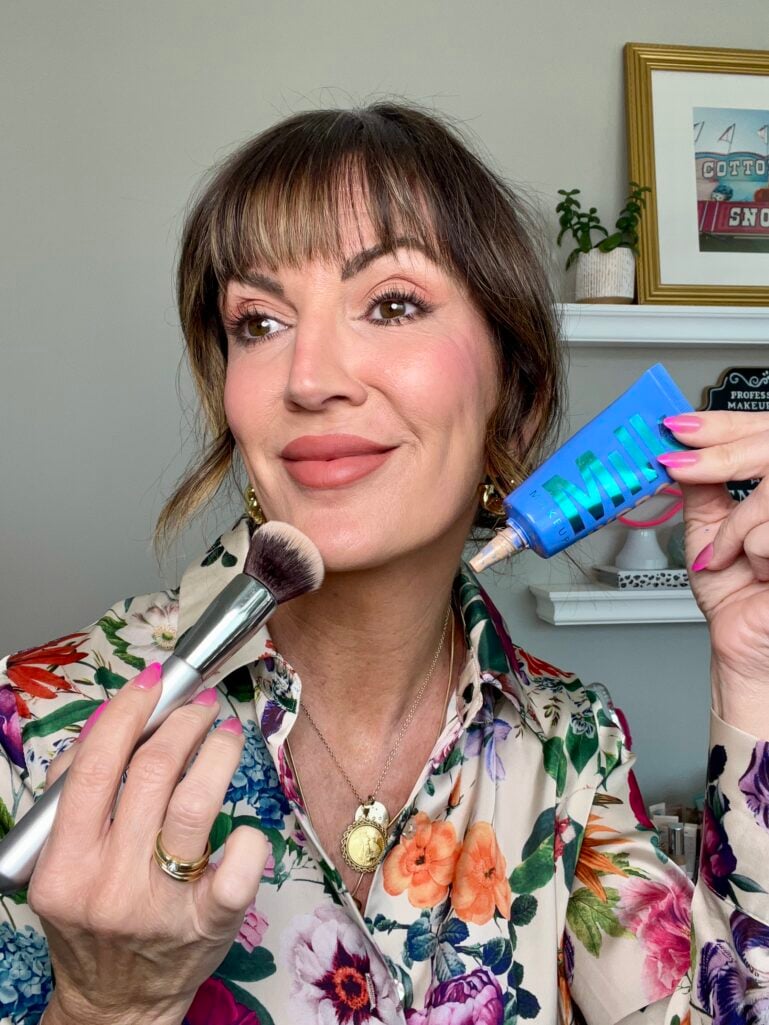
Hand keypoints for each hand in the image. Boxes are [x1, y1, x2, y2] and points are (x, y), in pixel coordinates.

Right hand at [28, 663, 268, 1024]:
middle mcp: (109, 883)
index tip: (153, 683)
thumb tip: (109, 725)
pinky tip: (245, 821)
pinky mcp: (210, 922)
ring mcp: (162, 904)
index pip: (94, 766)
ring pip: (196, 804)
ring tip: (224, 735)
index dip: (127, 712)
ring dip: (217, 753)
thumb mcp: (60, 864)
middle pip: (152, 773)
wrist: (118, 1002)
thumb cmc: (92, 920)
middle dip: (182, 723)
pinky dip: (250, 834)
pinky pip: (240, 864)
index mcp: (65, 863)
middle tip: (198, 708)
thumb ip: (70, 796)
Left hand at [660, 411, 768, 732]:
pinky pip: (768, 535)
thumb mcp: (709, 528)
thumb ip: (703, 486)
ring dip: (733, 531)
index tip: (679, 424)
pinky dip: (748, 555)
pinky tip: (758, 574)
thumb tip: (677, 446)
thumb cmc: (736, 592)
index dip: (723, 423)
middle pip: (768, 448)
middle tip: (677, 463)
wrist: (745, 644)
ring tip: (731, 557)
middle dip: (717, 458)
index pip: (763, 433)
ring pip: (765, 498)